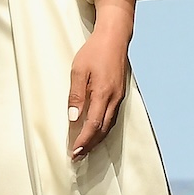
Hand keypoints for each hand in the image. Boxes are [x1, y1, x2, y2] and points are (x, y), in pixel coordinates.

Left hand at [68, 17, 131, 160]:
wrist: (115, 37)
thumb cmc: (94, 51)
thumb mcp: (78, 70)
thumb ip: (76, 95)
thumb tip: (73, 117)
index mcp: (102, 93)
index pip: (93, 124)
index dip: (83, 141)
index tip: (74, 152)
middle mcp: (113, 98)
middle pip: (102, 130)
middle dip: (90, 145)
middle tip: (77, 156)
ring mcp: (119, 97)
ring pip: (109, 125)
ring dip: (97, 139)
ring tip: (85, 149)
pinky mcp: (120, 94)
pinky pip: (112, 117)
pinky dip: (103, 129)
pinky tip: (96, 132)